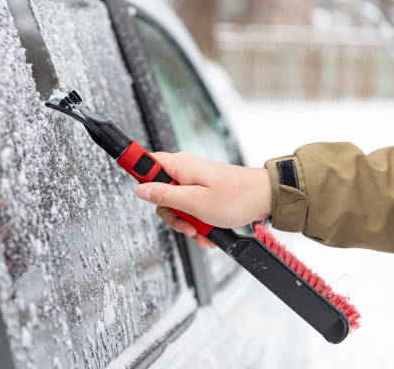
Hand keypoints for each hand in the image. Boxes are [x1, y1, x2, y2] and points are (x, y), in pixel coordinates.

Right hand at [134, 152, 271, 248]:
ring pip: (176, 204)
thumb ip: (165, 196)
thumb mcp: (195, 202)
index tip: (126, 174)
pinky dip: (198, 222)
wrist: (267, 199)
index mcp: (180, 166)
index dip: (136, 171)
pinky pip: (191, 207)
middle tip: (186, 224)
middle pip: (159, 192)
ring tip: (202, 231)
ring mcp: (195, 181)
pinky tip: (208, 231)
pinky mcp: (204, 191)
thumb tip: (141, 190)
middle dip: (171, 214)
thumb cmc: (237, 197)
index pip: (146, 162)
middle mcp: (185, 170)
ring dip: (187, 222)